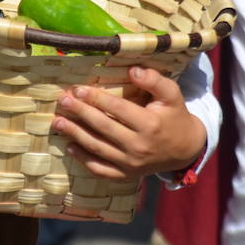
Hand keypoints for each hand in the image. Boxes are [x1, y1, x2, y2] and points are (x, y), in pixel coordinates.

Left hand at [53, 67, 205, 181]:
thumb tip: (133, 70)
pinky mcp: (126, 175)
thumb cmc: (175, 116)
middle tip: (63, 101)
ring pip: (97, 148)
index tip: (78, 89)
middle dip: (80, 113)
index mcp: (150, 124)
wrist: (186, 150)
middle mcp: (139, 146)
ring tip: (58, 121)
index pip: (117, 109)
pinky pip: (101, 170)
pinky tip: (70, 146)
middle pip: (103, 128)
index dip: (97, 98)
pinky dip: (84, 159)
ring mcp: (131, 164)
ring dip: (75, 134)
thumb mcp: (172, 95)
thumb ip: (154, 80)